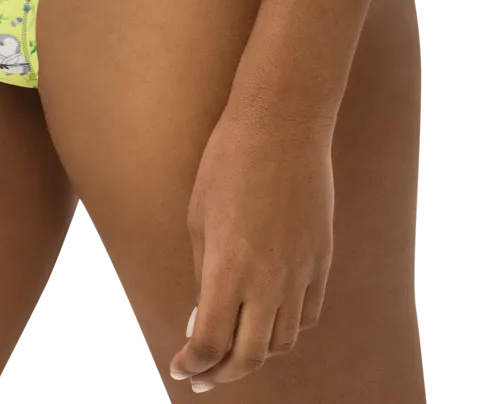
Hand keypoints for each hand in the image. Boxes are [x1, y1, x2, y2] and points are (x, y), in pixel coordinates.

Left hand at [168, 101, 334, 389]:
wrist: (282, 124)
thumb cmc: (228, 163)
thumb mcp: (199, 218)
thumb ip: (204, 274)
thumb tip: (204, 316)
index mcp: (228, 269)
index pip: (210, 344)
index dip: (192, 363)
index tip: (179, 368)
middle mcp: (268, 280)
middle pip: (248, 356)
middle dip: (221, 374)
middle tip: (202, 375)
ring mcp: (300, 271)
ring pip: (282, 341)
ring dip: (256, 352)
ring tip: (235, 347)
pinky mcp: (322, 259)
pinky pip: (307, 314)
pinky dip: (287, 328)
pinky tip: (270, 320)